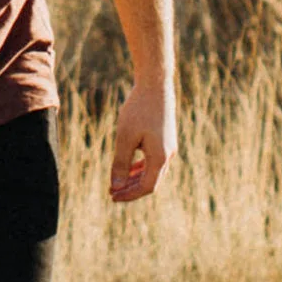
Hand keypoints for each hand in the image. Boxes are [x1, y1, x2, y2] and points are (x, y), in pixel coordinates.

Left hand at [107, 75, 174, 202]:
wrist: (155, 85)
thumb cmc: (138, 110)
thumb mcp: (125, 137)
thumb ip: (121, 163)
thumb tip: (117, 186)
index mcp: (160, 157)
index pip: (146, 187)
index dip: (129, 195)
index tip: (112, 196)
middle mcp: (169, 155)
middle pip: (150, 182)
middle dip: (131, 189)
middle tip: (111, 192)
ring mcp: (169, 147)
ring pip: (153, 172)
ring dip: (135, 179)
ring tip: (117, 182)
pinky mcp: (166, 139)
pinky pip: (154, 160)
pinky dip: (141, 167)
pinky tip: (129, 167)